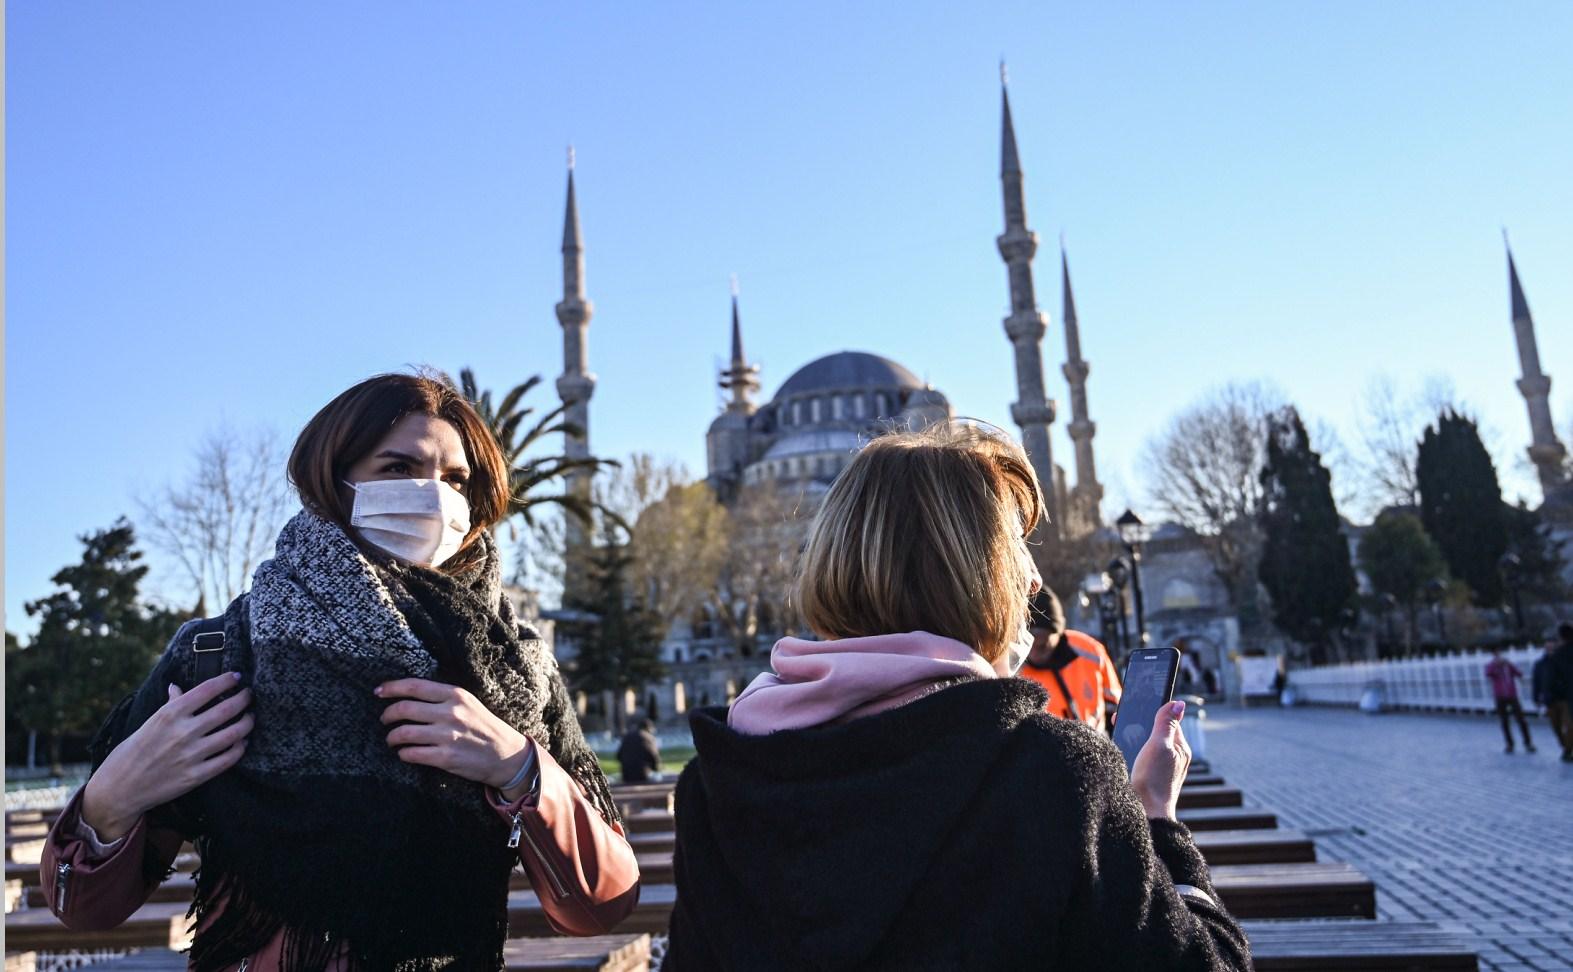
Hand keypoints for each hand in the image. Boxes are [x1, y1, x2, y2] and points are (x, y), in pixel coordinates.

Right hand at [81, 674, 253, 841]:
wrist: (119, 790)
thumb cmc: (131, 753)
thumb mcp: (148, 724)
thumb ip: (169, 706)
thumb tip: (176, 687)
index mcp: (169, 715)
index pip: (207, 690)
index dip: (227, 680)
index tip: (237, 677)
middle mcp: (183, 732)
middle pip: (226, 710)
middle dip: (244, 699)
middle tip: (250, 695)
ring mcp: (191, 755)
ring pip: (234, 734)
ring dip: (247, 723)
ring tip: (250, 717)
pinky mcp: (196, 776)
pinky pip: (228, 759)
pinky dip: (240, 748)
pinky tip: (242, 742)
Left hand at [377, 678, 532, 791]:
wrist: (507, 755)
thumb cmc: (484, 727)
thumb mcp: (469, 703)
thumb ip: (443, 698)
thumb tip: (409, 696)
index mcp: (455, 695)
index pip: (414, 686)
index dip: (391, 688)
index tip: (378, 692)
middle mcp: (450, 712)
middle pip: (404, 709)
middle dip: (387, 715)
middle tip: (384, 720)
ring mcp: (447, 735)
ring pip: (403, 733)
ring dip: (392, 737)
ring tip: (392, 740)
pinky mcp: (446, 757)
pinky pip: (412, 754)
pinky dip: (403, 753)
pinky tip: (406, 753)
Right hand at [1129, 700, 1191, 820]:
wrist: (1145, 813)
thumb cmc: (1154, 780)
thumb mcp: (1160, 745)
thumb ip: (1166, 723)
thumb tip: (1178, 703)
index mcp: (1181, 748)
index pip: (1169, 720)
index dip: (1153, 711)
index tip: (1137, 706)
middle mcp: (1174, 757)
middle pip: (1157, 731)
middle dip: (1141, 724)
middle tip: (1124, 719)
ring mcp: (1162, 768)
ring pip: (1148, 744)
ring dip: (1135, 738)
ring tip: (1123, 737)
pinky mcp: (1150, 777)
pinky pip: (1142, 757)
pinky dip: (1132, 752)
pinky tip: (1124, 754)